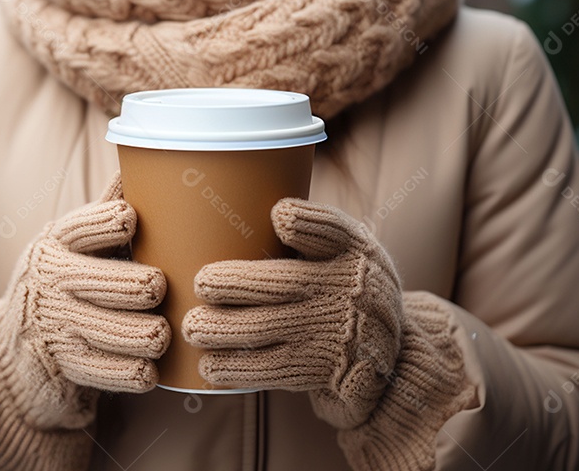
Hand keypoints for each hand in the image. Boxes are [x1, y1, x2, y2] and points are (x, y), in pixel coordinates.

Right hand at [0, 174, 170, 469]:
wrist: (16, 352)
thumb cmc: (66, 282)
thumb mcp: (75, 243)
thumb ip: (107, 207)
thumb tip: (144, 151)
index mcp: (58, 241)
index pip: (82, 226)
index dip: (107, 222)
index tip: (131, 219)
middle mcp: (51, 280)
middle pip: (104, 280)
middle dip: (140, 286)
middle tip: (158, 289)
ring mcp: (56, 325)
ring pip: (112, 329)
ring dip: (145, 334)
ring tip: (162, 333)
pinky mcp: (64, 367)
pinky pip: (106, 371)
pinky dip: (133, 372)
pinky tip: (149, 370)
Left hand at [181, 198, 402, 428]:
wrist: (387, 351)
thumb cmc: (346, 283)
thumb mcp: (350, 249)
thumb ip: (313, 229)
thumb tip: (258, 209)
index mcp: (351, 248)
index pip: (332, 229)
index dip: (307, 222)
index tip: (280, 216)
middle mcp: (345, 288)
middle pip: (286, 282)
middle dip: (238, 283)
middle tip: (200, 282)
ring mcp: (332, 331)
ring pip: (269, 328)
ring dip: (225, 329)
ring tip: (191, 326)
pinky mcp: (321, 367)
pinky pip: (272, 369)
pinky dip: (236, 368)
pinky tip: (208, 365)